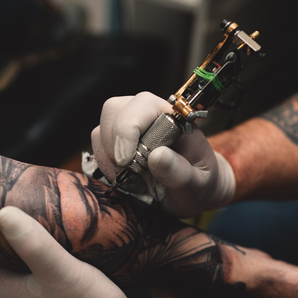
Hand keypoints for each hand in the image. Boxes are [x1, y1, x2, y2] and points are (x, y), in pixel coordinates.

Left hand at [0, 206, 152, 297]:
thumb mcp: (59, 270)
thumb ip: (33, 244)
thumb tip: (2, 212)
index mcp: (4, 284)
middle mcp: (12, 288)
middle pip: (0, 246)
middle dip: (5, 221)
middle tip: (14, 188)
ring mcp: (32, 290)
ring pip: (19, 252)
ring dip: (25, 231)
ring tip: (33, 200)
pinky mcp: (50, 289)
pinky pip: (37, 259)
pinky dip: (41, 242)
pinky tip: (53, 227)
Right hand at [91, 92, 235, 216]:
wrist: (196, 191)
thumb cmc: (200, 184)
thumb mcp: (197, 184)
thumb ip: (180, 172)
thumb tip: (157, 156)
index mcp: (172, 116)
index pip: (141, 106)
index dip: (127, 132)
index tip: (126, 162)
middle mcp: (148, 115)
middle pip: (113, 110)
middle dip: (113, 144)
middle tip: (127, 171)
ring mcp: (129, 128)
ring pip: (101, 131)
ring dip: (108, 159)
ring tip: (131, 179)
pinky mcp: (116, 144)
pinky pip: (97, 149)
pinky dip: (104, 167)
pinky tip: (124, 179)